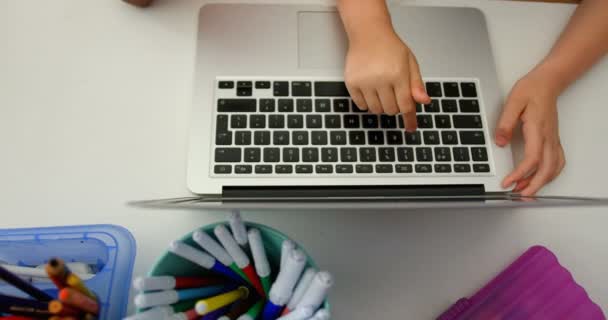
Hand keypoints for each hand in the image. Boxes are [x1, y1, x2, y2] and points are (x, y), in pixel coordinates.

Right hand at [344, 28, 429, 130]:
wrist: (368, 34)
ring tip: (381, 91)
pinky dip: (367, 103)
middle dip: (394, 106)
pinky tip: (370, 91)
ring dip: (381, 106)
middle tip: (393, 94)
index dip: (409, 118)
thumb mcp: (410, 63)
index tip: (411, 128)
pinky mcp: (351, 83)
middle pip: (390, 110)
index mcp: (398, 74)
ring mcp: (364, 82)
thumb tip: (424, 102)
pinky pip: (361, 105)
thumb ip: (416, 84)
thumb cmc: (390, 47)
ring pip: (375, 110)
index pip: (405, 105)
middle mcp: (381, 80)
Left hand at [495, 68, 565, 195]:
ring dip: (542, 182)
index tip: (508, 182)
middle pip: (546, 169)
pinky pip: (557, 162)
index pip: (532, 159)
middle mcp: (548, 138)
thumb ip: (505, 124)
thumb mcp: (512, 103)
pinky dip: (550, 174)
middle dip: (533, 186)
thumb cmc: (531, 90)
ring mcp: (553, 140)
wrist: (547, 83)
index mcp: (537, 130)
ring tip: (525, 190)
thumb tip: (499, 142)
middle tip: (518, 195)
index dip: (520, 174)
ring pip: (553, 168)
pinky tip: (540, 179)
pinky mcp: (553, 140)